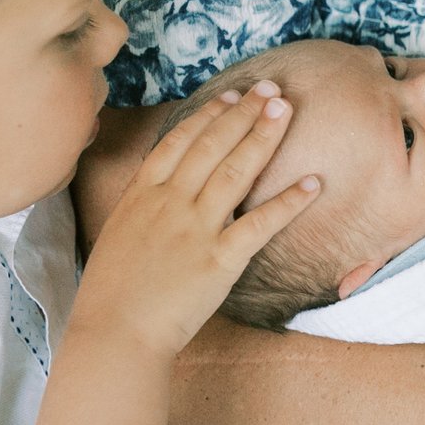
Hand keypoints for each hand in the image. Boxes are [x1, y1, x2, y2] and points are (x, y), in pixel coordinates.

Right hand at [75, 81, 321, 355]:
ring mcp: (195, 230)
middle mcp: (169, 204)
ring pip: (235, 172)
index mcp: (142, 196)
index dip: (209, 115)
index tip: (231, 96)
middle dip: (243, 113)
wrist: (114, 334)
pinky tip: (313, 183)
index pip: (179, 142)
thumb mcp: (119, 236)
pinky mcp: (219, 260)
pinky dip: (289, 202)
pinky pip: (260, 224)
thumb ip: (143, 208)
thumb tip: (162, 188)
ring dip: (263, 137)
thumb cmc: (112, 294)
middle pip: (212, 146)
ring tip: (286, 110)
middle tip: (271, 89)